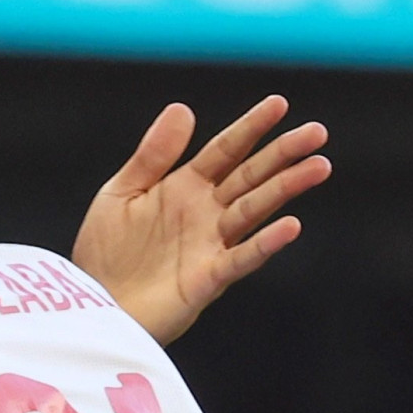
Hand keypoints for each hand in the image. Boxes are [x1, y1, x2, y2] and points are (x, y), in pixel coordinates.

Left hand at [71, 97, 331, 345]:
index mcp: (184, 188)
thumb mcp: (120, 194)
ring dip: (286, 188)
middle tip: (318, 133)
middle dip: (283, 154)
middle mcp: (204, 214)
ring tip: (318, 167)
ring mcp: (209, 246)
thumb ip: (152, 155)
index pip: (225, 150)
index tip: (279, 104)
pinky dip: (265, 243)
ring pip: (254, 209)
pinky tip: (290, 225)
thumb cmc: (104, 255)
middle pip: (250, 176)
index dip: (251, 127)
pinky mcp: (207, 280)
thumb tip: (183, 108)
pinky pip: (241, 258)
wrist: (93, 308)